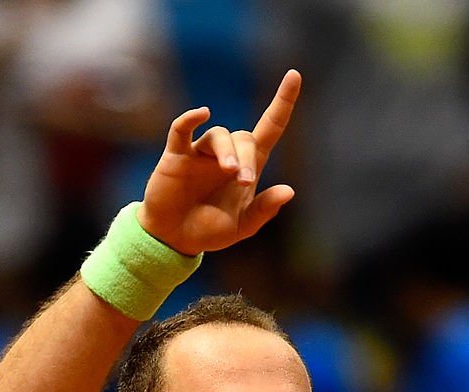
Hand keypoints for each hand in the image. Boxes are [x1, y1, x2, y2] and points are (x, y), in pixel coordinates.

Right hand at [137, 69, 300, 254]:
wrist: (174, 239)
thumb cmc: (208, 230)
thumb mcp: (241, 226)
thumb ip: (263, 210)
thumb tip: (289, 191)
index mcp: (247, 168)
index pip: (269, 128)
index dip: (283, 103)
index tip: (295, 75)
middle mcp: (226, 155)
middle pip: (244, 138)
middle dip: (247, 157)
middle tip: (243, 181)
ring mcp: (200, 153)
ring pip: (219, 135)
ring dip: (227, 150)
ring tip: (230, 171)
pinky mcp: (176, 155)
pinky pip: (182, 129)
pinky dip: (191, 119)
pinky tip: (202, 114)